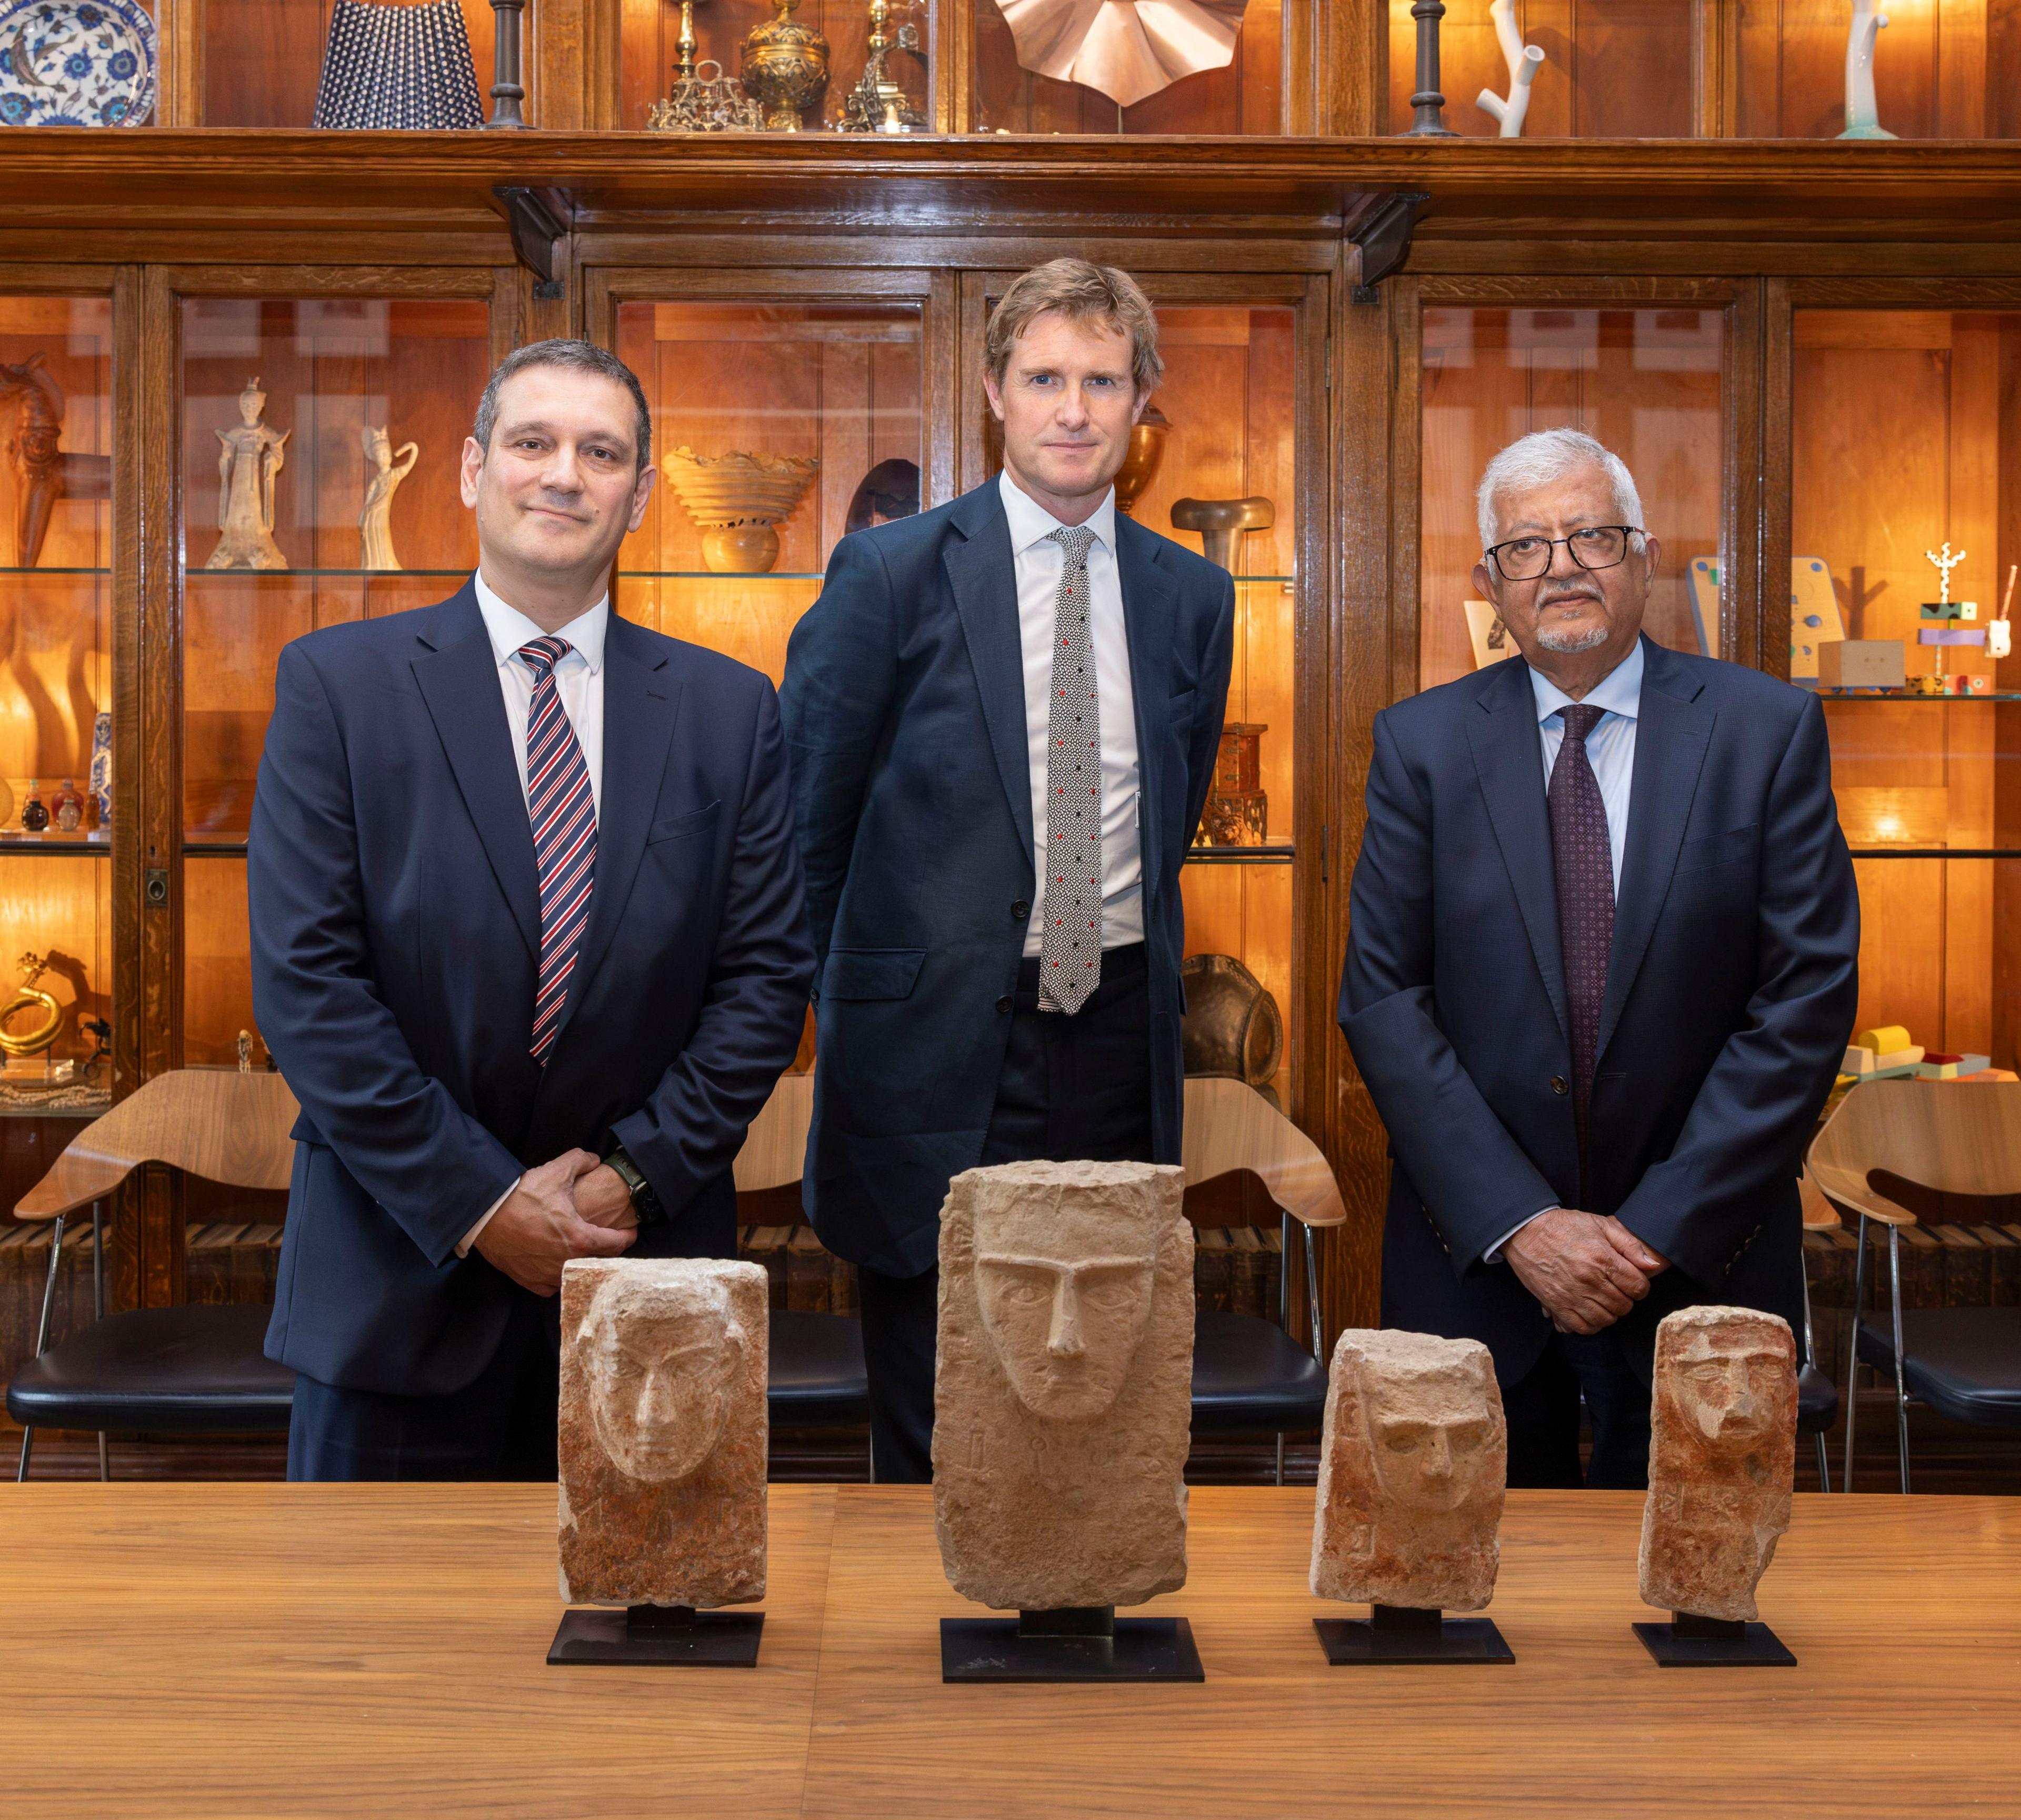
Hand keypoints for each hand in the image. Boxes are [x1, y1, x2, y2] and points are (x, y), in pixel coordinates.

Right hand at [474, 1149, 632, 1295]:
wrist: (484, 1216)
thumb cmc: (522, 1196)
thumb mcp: (556, 1171)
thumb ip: (581, 1160)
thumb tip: (593, 1159)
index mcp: (581, 1239)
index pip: (617, 1244)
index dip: (627, 1236)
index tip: (630, 1232)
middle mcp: (567, 1262)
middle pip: (600, 1261)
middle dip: (606, 1250)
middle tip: (606, 1238)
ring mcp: (548, 1275)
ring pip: (576, 1274)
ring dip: (581, 1264)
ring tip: (581, 1250)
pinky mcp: (529, 1281)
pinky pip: (552, 1285)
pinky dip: (557, 1276)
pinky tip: (557, 1263)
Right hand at [1504, 1207, 1658, 1334]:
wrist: (1526, 1231)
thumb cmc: (1564, 1226)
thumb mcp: (1600, 1224)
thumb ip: (1629, 1244)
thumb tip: (1652, 1265)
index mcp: (1603, 1259)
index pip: (1638, 1287)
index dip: (1639, 1286)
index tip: (1631, 1281)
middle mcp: (1590, 1280)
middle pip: (1623, 1305)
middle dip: (1625, 1299)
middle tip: (1616, 1289)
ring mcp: (1573, 1295)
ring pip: (1606, 1319)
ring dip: (1609, 1313)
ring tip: (1603, 1301)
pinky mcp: (1557, 1304)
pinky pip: (1582, 1327)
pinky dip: (1591, 1324)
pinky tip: (1590, 1312)